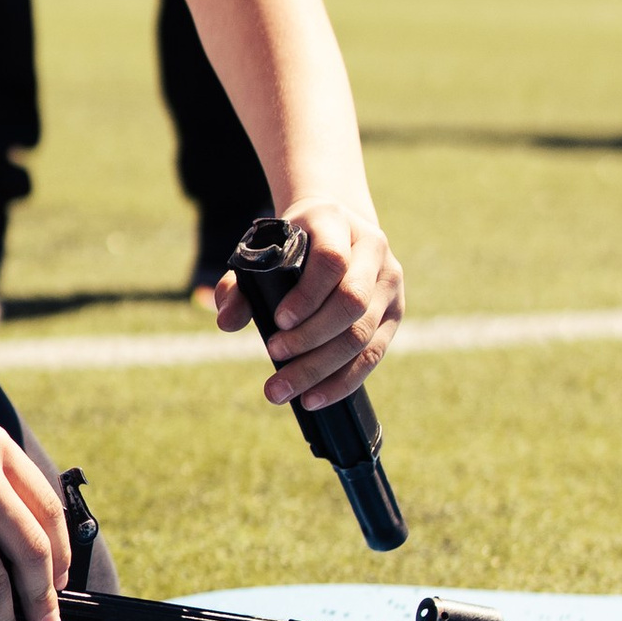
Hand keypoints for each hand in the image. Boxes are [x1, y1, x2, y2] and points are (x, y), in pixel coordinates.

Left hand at [210, 202, 403, 412]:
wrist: (335, 228)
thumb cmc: (291, 243)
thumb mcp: (263, 250)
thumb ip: (237, 284)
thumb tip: (226, 322)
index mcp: (336, 223)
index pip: (331, 261)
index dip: (307, 295)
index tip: (278, 320)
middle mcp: (372, 250)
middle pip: (352, 302)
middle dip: (311, 338)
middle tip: (274, 357)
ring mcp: (389, 282)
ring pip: (363, 334)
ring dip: (322, 368)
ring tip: (284, 390)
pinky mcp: (394, 313)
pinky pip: (373, 354)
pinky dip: (342, 381)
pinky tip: (314, 398)